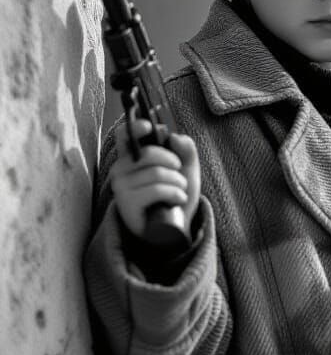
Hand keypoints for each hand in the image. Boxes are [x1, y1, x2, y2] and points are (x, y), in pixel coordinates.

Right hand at [109, 118, 200, 237]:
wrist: (173, 228)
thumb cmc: (174, 194)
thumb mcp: (186, 170)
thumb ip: (186, 150)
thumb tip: (176, 137)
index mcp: (132, 157)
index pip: (124, 136)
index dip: (135, 128)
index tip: (148, 126)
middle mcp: (121, 170)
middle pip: (148, 153)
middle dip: (173, 162)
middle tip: (179, 172)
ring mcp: (121, 188)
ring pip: (156, 173)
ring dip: (178, 182)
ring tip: (180, 190)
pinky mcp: (127, 204)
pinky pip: (156, 190)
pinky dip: (175, 194)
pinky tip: (177, 200)